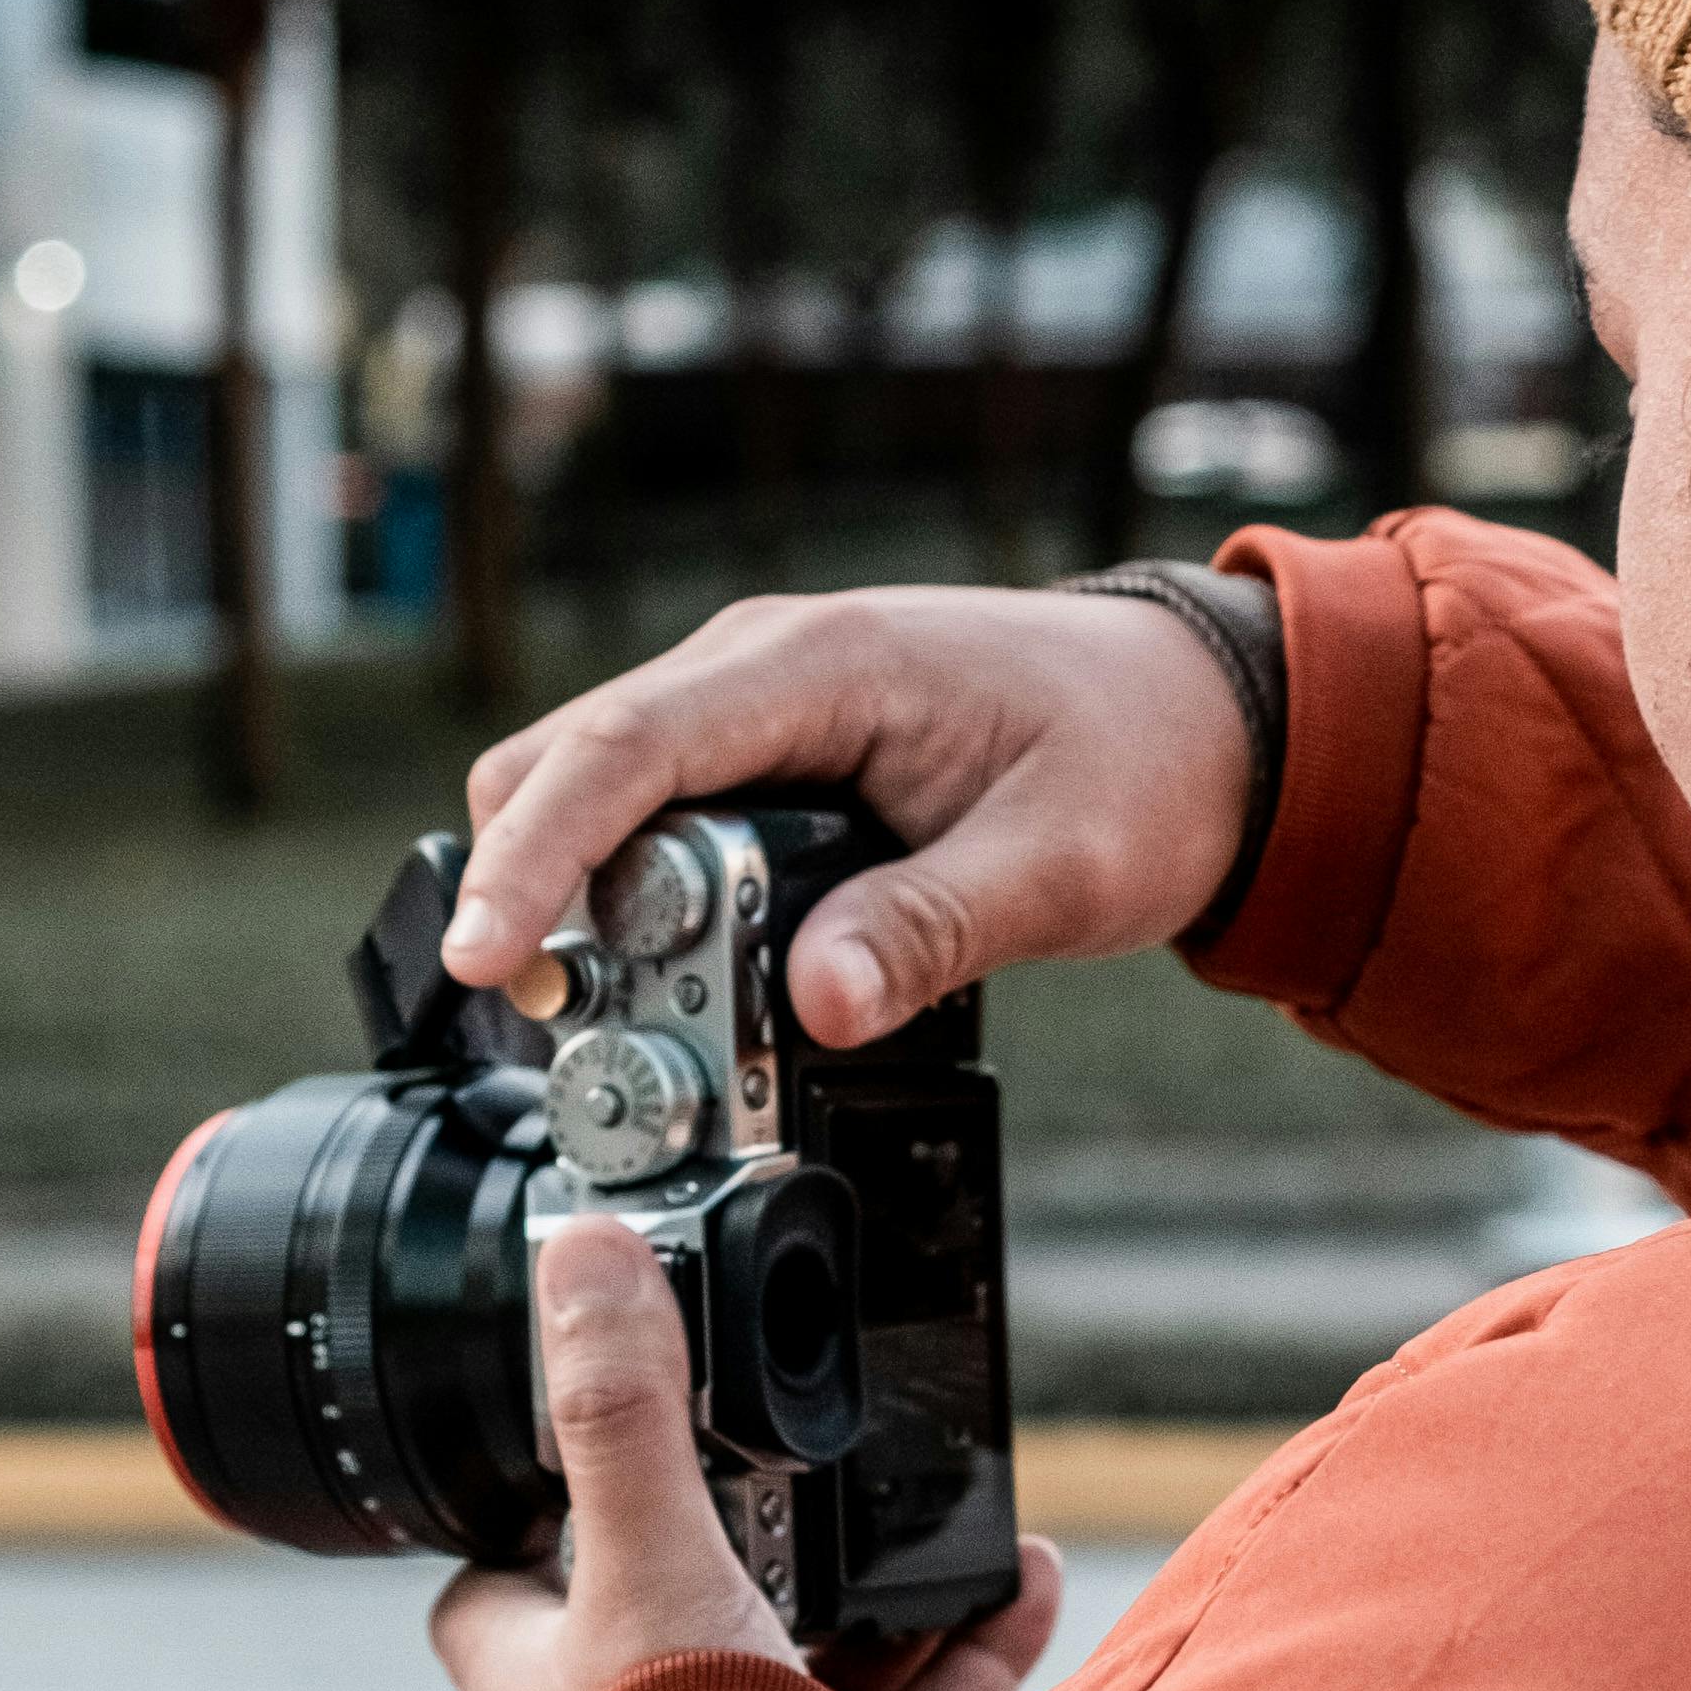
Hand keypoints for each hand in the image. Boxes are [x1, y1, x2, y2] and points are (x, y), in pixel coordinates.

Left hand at [430, 1212, 1066, 1690]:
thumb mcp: (643, 1558)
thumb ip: (625, 1412)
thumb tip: (585, 1255)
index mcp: (547, 1667)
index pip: (509, 1571)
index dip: (542, 1501)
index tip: (599, 1422)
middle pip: (687, 1594)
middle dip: (755, 1528)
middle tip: (811, 1442)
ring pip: (816, 1646)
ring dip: (873, 1578)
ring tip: (928, 1494)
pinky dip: (979, 1631)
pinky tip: (1024, 1567)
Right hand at [441, 577, 1271, 1049]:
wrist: (1202, 716)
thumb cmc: (1140, 762)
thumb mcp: (1059, 864)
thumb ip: (935, 928)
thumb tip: (817, 1001)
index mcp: (823, 664)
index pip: (627, 747)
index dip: (537, 852)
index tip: (488, 953)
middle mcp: (760, 669)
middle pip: (567, 768)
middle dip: (532, 891)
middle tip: (556, 1024)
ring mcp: (753, 712)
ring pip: (597, 799)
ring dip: (585, 908)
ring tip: (633, 1026)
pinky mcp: (763, 762)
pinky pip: (654, 825)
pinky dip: (635, 904)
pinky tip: (668, 988)